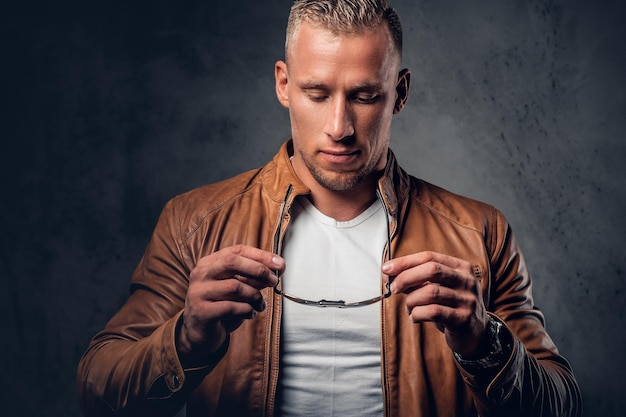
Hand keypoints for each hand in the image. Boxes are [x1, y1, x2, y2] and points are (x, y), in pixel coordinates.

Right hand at [178, 245, 284, 360]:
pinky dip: (247, 310)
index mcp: (210, 263)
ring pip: (234, 287)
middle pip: (232, 262)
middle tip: (273, 281)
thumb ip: (253, 277)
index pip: (237, 251)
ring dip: (255, 296)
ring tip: (260, 304)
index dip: (261, 255)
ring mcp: (199, 292)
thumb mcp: (238, 288)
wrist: (200, 334)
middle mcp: (201, 274)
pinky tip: (250, 313)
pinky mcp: (201, 311)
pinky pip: (231, 307)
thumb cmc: (221, 306)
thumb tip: (277, 268)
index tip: (279, 264)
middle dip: (258, 270)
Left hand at [382, 251, 488, 357]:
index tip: (387, 269)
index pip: (429, 256)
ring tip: (409, 307)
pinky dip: (417, 314)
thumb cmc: (451, 306)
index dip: (405, 261)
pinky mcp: (463, 318)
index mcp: (460, 267)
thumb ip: (418, 280)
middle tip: (393, 288)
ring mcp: (467, 299)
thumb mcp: (439, 288)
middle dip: (406, 277)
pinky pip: (434, 312)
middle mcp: (466, 280)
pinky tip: (415, 317)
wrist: (476, 333)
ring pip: (430, 292)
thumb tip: (391, 274)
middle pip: (431, 270)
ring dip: (411, 300)